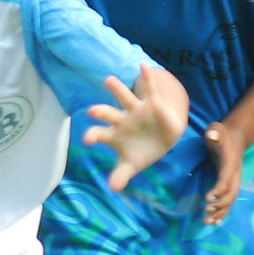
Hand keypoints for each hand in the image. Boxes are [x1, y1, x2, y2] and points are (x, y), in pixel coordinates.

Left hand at [84, 65, 187, 191]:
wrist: (165, 139)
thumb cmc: (142, 151)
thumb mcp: (132, 165)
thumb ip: (121, 175)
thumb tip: (113, 188)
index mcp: (114, 134)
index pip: (100, 134)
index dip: (93, 135)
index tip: (88, 139)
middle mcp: (122, 119)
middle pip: (108, 114)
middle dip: (100, 111)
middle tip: (91, 110)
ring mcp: (136, 110)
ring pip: (124, 98)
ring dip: (117, 89)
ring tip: (108, 80)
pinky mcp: (152, 104)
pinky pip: (150, 90)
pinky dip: (148, 78)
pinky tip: (143, 66)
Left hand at [201, 120, 247, 225]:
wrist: (236, 137)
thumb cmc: (223, 133)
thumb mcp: (217, 128)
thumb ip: (215, 132)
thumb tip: (212, 135)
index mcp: (231, 163)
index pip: (226, 180)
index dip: (218, 190)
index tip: (207, 199)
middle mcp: (235, 175)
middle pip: (231, 194)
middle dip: (220, 205)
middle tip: (206, 212)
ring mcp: (234, 181)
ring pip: (230, 201)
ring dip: (220, 213)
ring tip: (207, 222)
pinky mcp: (230, 184)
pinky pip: (228, 201)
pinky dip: (222, 212)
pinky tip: (214, 222)